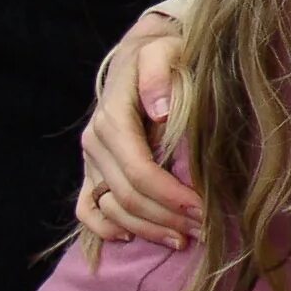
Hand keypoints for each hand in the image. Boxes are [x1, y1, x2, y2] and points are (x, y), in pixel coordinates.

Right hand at [75, 11, 200, 247]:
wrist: (139, 55)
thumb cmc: (161, 55)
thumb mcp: (163, 52)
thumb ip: (158, 75)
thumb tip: (158, 110)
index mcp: (113, 119)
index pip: (139, 170)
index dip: (169, 196)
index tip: (202, 209)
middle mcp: (96, 143)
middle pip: (127, 196)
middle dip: (166, 218)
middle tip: (203, 229)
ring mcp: (90, 159)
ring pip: (111, 209)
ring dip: (146, 229)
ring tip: (182, 239)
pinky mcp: (91, 170)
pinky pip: (86, 209)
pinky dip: (104, 228)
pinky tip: (130, 238)